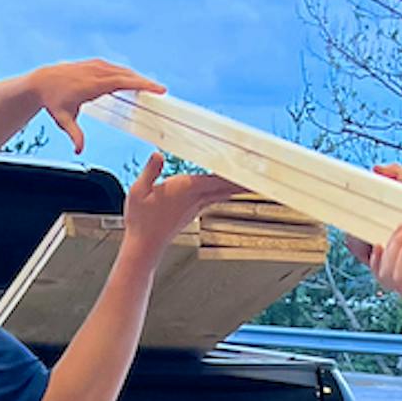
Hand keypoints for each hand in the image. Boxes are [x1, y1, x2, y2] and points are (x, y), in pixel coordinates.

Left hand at [33, 59, 164, 153]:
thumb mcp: (63, 120)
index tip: (157, 89)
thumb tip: (79, 150)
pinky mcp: (95, 64)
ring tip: (149, 87)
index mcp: (92, 84)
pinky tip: (132, 81)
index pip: (123, 82)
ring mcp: (95, 65)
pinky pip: (115, 68)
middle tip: (160, 91)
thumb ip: (74, 134)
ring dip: (136, 77)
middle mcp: (95, 72)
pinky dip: (126, 74)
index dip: (142, 84)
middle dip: (145, 82)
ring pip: (122, 70)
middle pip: (127, 75)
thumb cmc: (53, 101)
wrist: (41, 82)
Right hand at [120, 155, 244, 252]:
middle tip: (263, 171)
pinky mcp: (193, 211)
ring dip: (237, 184)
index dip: (234, 171)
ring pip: (222, 191)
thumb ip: (150, 171)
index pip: (216, 177)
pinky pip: (215, 197)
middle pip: (225, 185)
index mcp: (185, 189)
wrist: (144, 246)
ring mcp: (196, 206)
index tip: (248, 166)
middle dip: (244, 178)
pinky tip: (229, 187)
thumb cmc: (141, 221)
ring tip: (253, 177)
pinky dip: (225, 190)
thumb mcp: (138, 191)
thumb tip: (157, 154)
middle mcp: (195, 198)